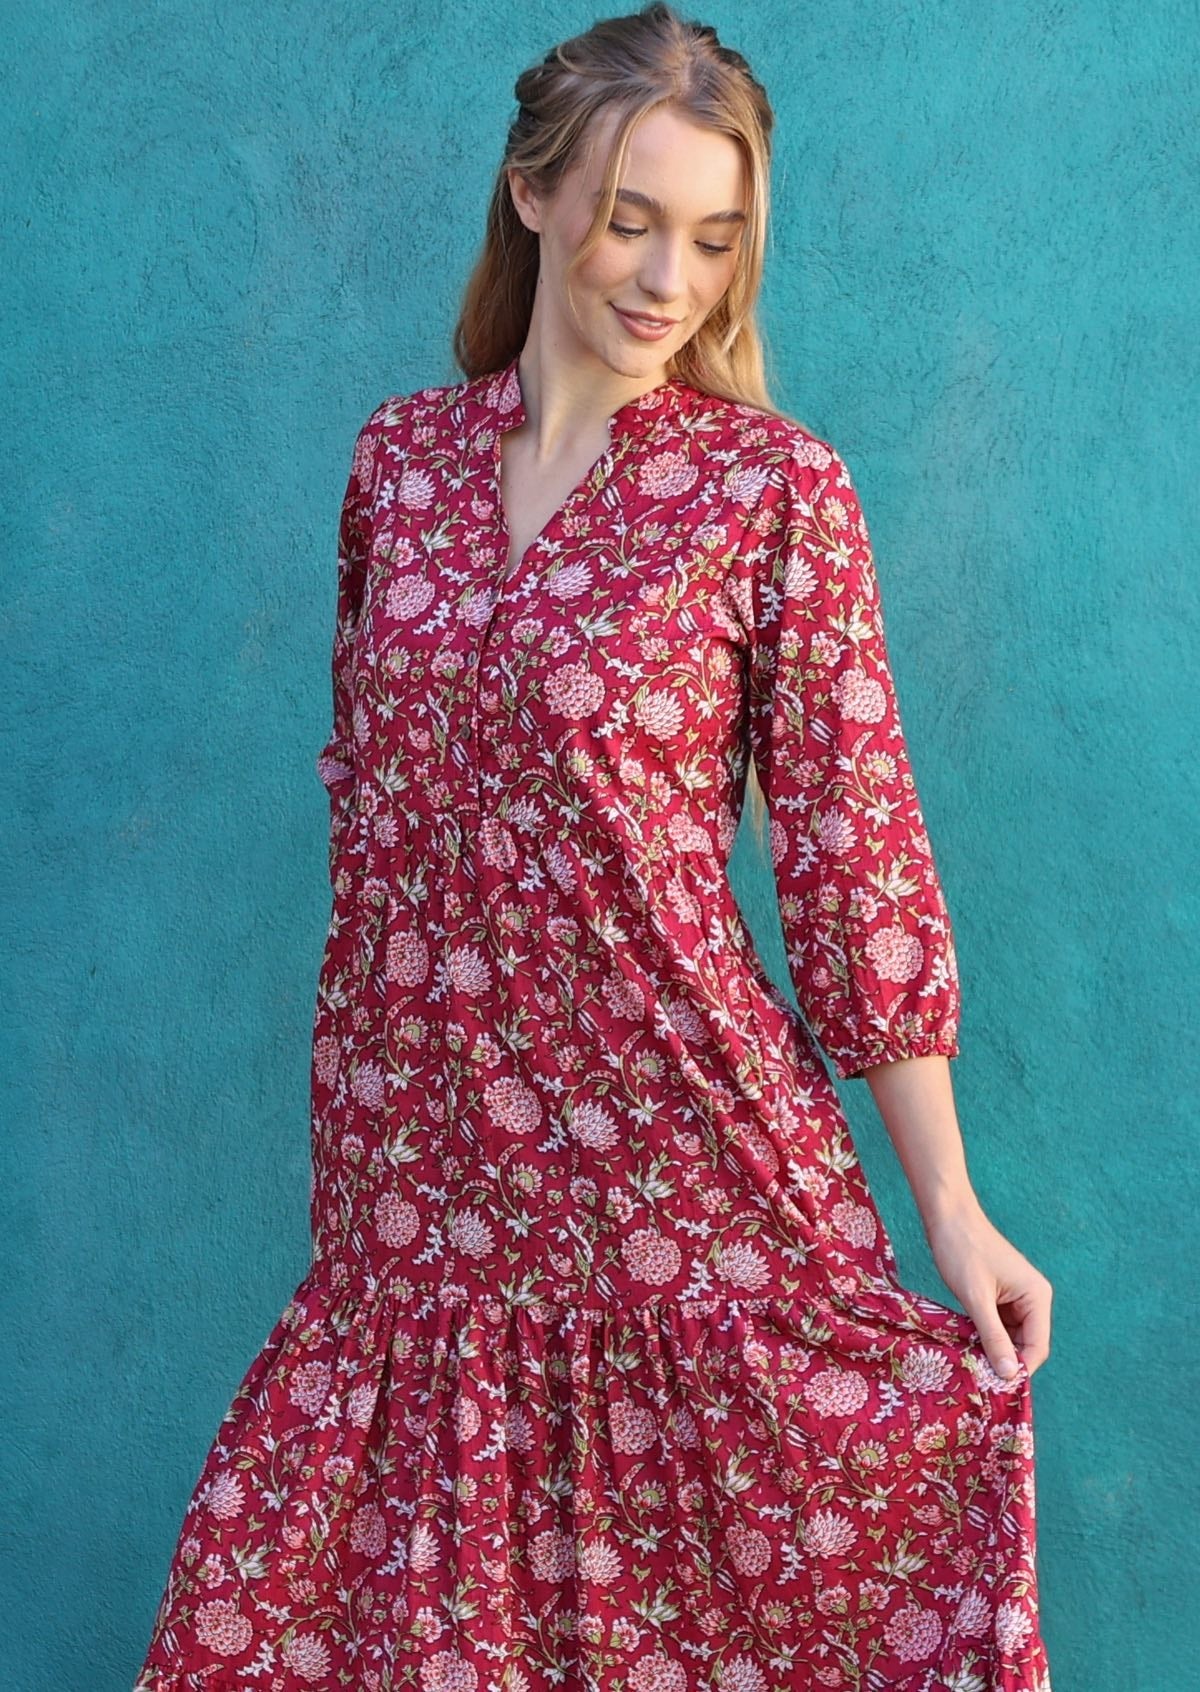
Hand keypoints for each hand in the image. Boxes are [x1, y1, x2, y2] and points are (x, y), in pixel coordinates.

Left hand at [924, 1201, 1052, 1378]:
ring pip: (1009, 1337)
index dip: (1018, 1369)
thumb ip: (993, 1336)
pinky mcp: (1000, 1295)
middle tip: (977, 1378)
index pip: (1036, 1347)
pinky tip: (965, 1344)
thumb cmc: (963, 1250)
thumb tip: (1009, 1374)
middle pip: (1025, 1344)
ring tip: (969, 1363)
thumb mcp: (976, 1298)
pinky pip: (997, 1325)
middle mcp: (1033, 1298)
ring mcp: (1016, 1297)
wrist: (946, 1215)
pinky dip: (983, 1335)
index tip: (994, 1388)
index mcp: (1037, 1297)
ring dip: (991, 1349)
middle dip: (1004, 1361)